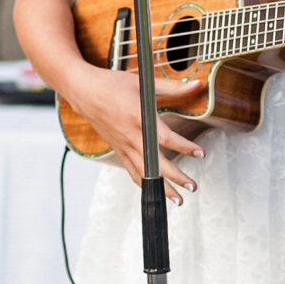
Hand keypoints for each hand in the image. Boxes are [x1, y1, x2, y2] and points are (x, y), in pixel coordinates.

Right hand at [75, 66, 206, 202]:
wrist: (84, 92)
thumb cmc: (112, 85)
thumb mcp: (145, 83)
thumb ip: (174, 87)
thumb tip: (197, 85)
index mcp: (140, 118)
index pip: (166, 139)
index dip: (185, 147)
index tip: (200, 153)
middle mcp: (132, 137)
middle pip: (157, 164)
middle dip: (176, 178)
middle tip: (192, 187)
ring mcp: (124, 147)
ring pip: (144, 174)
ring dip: (162, 188)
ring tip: (178, 200)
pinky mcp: (118, 151)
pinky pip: (132, 172)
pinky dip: (144, 183)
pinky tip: (156, 190)